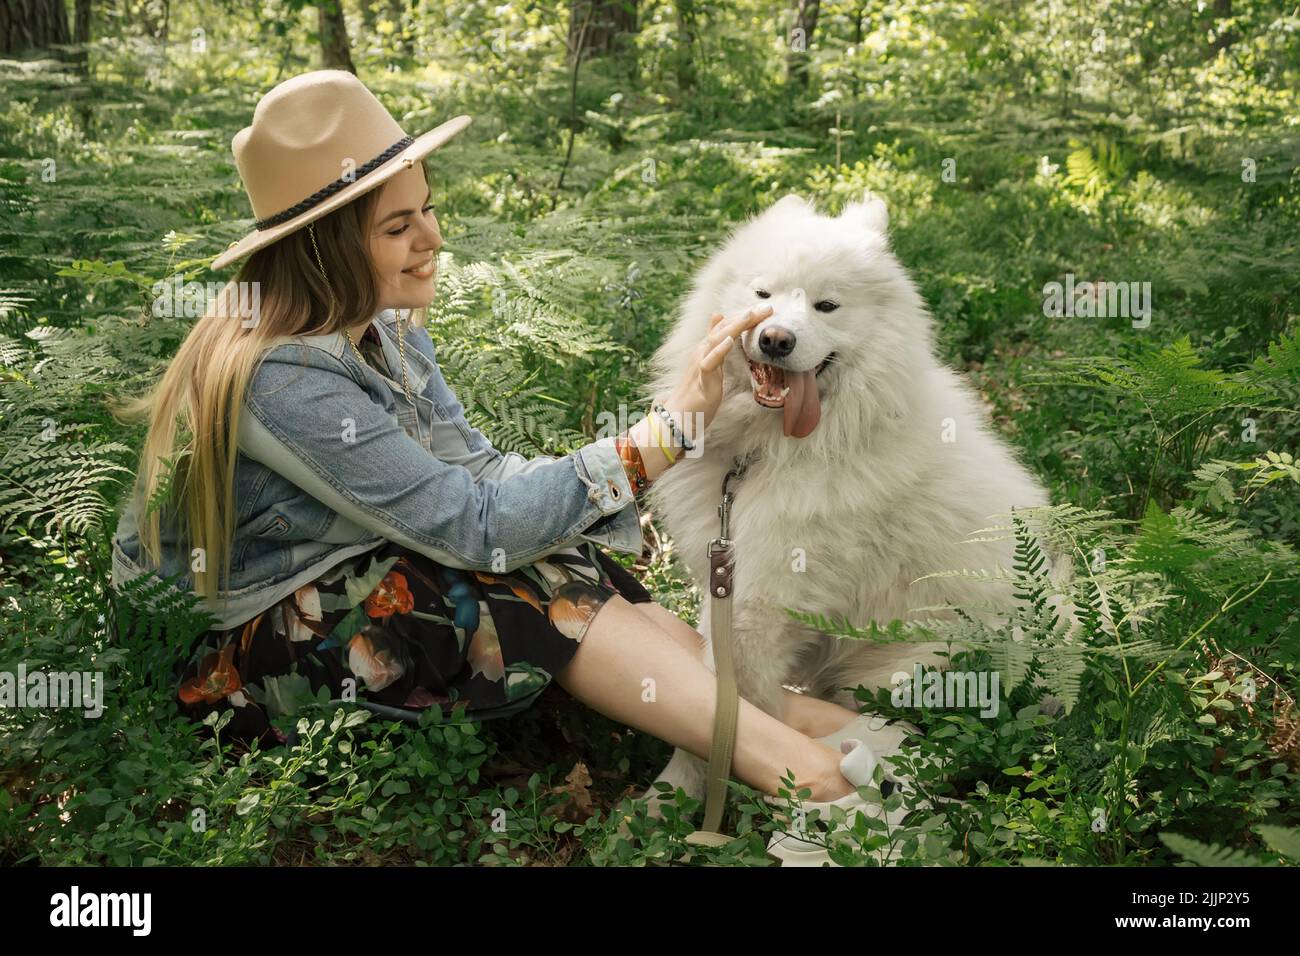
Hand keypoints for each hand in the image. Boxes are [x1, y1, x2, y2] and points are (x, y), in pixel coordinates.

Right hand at [663, 305, 772, 433]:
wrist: (679, 415)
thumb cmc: (696, 392)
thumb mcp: (710, 364)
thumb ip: (716, 345)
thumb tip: (718, 319)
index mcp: (707, 349)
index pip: (727, 326)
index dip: (745, 317)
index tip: (765, 309)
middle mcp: (702, 351)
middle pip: (725, 329)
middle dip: (746, 317)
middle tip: (767, 307)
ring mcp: (700, 364)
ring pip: (717, 340)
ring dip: (734, 327)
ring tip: (749, 315)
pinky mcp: (702, 379)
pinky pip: (709, 362)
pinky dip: (719, 350)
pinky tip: (729, 340)